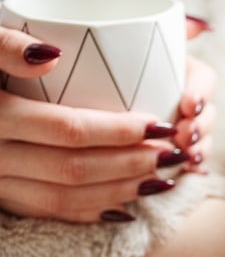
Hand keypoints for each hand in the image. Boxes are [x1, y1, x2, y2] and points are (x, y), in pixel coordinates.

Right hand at [0, 17, 216, 222]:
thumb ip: (4, 44)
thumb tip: (52, 55)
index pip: (67, 130)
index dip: (119, 131)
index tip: (161, 123)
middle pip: (74, 169)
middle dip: (132, 165)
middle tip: (175, 154)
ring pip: (64, 199)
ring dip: (120, 193)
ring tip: (165, 180)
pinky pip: (46, 213)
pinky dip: (90, 213)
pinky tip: (125, 207)